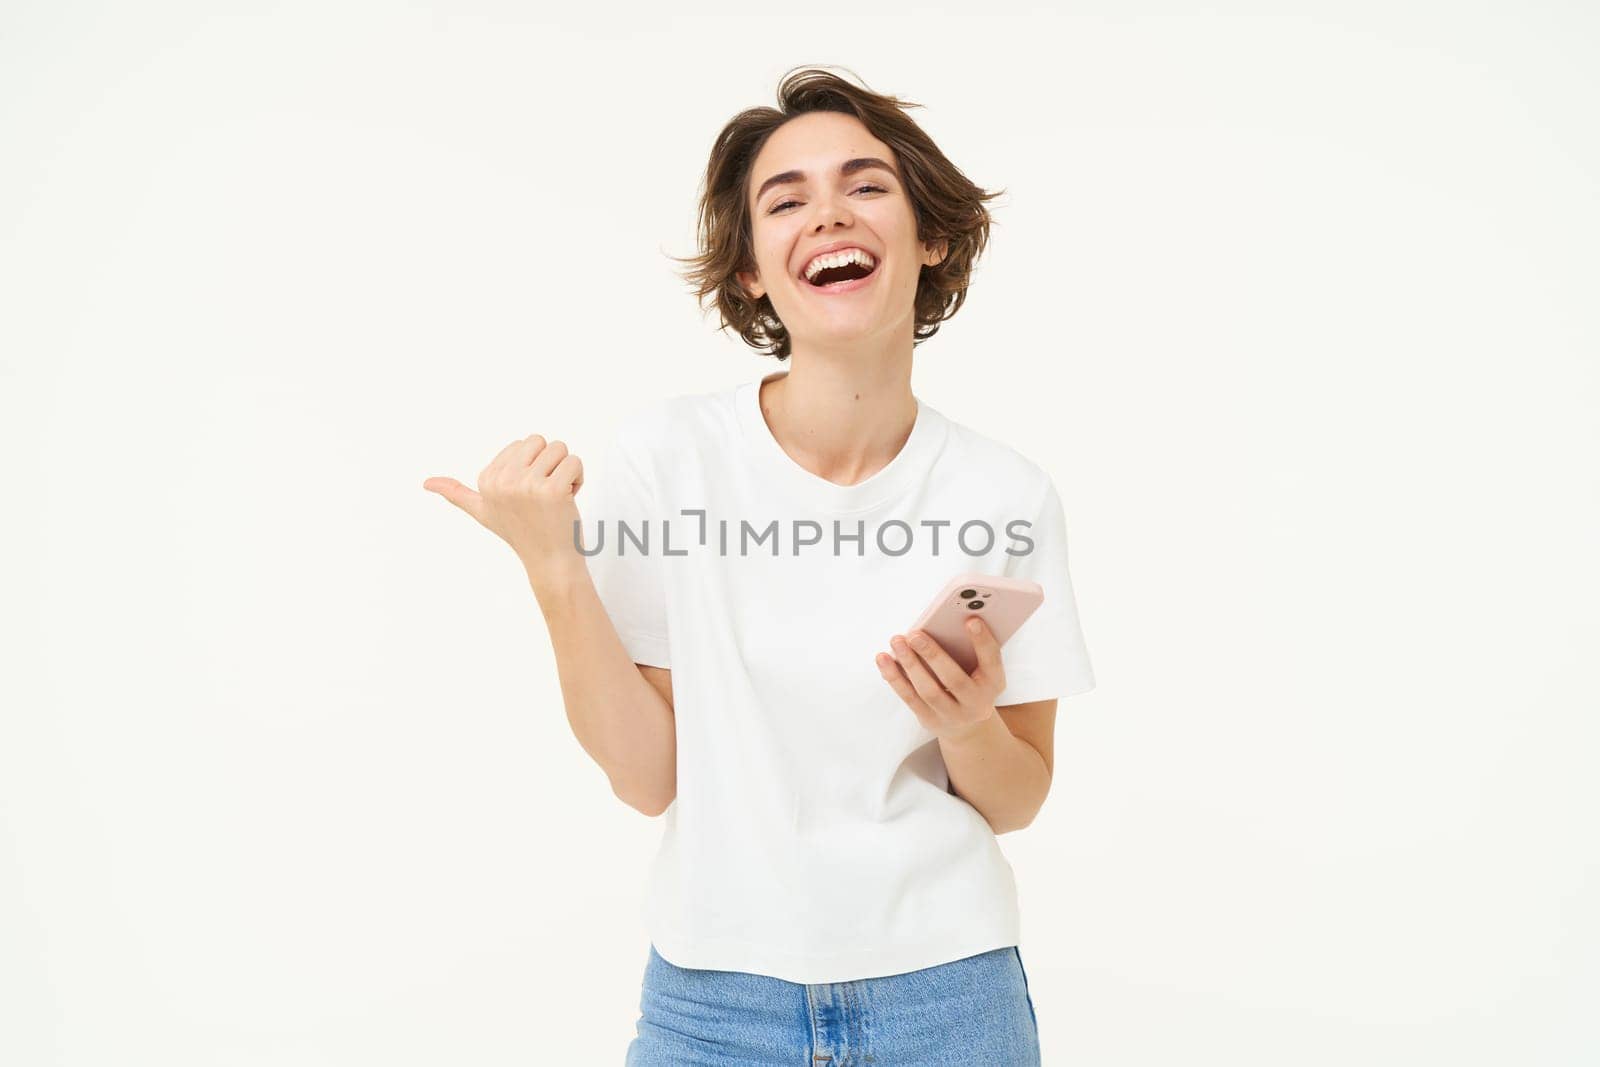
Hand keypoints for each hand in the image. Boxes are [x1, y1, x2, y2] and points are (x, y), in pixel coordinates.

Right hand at [423, 434, 586, 575]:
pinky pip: (575, 462)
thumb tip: (426, 483)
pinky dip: (578, 479)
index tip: (529, 494)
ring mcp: (526, 486)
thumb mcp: (483, 512)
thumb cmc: (520, 533)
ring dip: (566, 471)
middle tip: (545, 494)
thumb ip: (457, 494)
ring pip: (560, 448)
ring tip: (556, 497)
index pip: (524, 443)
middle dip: (550, 463)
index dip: (533, 466)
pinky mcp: (552, 491)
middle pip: (541, 441)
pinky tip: (569, 500)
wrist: (549, 561)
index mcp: (486, 479)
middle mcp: (502, 481)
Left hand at [875, 617, 1006, 741]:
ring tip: (897, 641)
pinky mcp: (930, 720)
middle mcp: (977, 703)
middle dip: (933, 655)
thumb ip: (971, 647)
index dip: (983, 641)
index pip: (992, 661)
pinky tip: (883, 659)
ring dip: (909, 664)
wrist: (968, 725)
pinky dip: (894, 677)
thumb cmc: (972, 682)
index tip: (971, 620)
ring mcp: (953, 715)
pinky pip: (909, 698)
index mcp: (994, 683)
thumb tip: (942, 621)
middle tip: (915, 634)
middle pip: (954, 679)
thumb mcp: (980, 668)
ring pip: (928, 691)